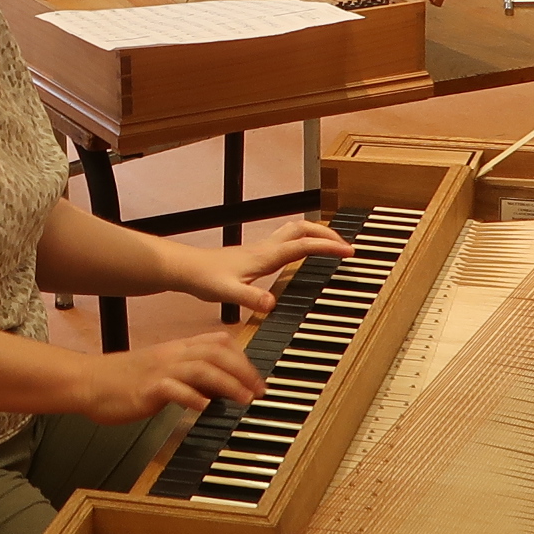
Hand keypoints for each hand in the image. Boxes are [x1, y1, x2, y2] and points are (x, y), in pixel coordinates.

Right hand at [69, 328, 262, 423]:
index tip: (257, 379)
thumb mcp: (164, 372)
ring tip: (244, 399)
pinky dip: (193, 397)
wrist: (90, 382)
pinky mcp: (147, 388)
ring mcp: (160, 370)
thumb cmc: (125, 379)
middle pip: (217, 352)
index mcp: (178, 349)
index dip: (243, 358)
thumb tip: (220, 388)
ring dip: (228, 383)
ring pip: (202, 368)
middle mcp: (172, 355)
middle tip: (259, 391)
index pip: (219, 342)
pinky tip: (204, 407)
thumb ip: (191, 376)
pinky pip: (174, 388)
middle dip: (244, 371)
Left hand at [160, 216, 352, 319]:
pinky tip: (301, 255)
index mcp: (265, 256)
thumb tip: (271, 304)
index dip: (328, 246)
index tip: (349, 251)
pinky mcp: (255, 254)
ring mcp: (260, 249)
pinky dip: (301, 242)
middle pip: (303, 228)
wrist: (185, 269)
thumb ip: (249, 299)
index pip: (304, 245)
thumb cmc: (204, 279)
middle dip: (327, 233)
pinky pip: (286, 241)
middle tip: (345, 245)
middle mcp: (265, 248)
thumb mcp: (227, 293)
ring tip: (331, 245)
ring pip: (294, 231)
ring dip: (315, 233)